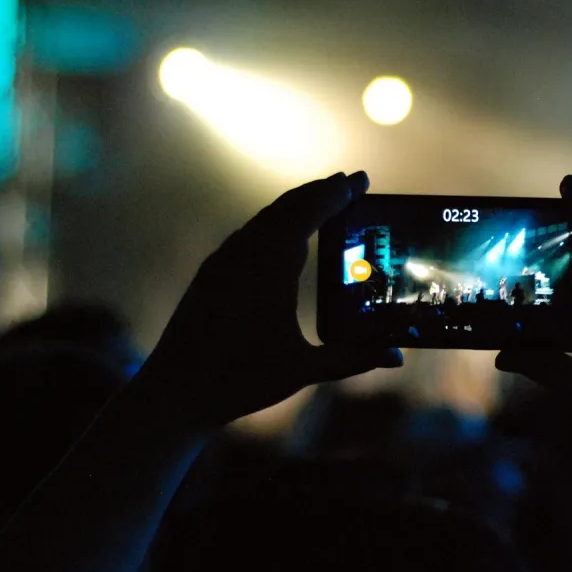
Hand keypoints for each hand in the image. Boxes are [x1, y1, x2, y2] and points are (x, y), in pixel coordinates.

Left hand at [139, 171, 402, 428]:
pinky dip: (274, 223)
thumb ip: (353, 359)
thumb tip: (396, 356)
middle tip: (350, 183)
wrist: (174, 391)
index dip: (337, 194)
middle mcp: (244, 254)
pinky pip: (248, 234)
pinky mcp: (212, 273)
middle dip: (321, 192)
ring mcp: (224, 261)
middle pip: (288, 207)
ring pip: (265, 218)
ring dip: (296, 205)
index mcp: (269, 267)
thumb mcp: (303, 370)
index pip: (309, 214)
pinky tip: (282, 236)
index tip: (360, 180)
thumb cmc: (239, 381)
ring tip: (322, 201)